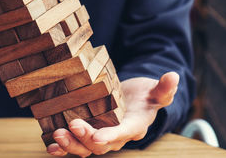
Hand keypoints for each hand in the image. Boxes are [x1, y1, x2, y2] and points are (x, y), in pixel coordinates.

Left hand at [46, 72, 179, 156]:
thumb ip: (164, 88)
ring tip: (57, 135)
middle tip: (72, 125)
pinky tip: (51, 146)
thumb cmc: (146, 96)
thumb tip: (173, 76)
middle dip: (85, 138)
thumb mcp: (157, 91)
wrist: (135, 102)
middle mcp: (117, 136)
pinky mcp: (90, 133)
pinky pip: (77, 145)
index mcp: (134, 126)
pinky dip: (64, 148)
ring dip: (71, 144)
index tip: (97, 136)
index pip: (123, 133)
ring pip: (85, 148)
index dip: (110, 136)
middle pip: (100, 144)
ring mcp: (102, 136)